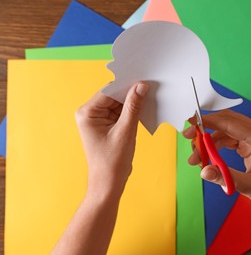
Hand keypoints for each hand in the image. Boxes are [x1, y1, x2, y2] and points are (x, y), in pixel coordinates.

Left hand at [75, 82, 148, 198]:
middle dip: (131, 94)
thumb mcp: (125, 131)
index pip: (109, 91)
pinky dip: (132, 112)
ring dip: (133, 103)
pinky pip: (121, 113)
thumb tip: (140, 87)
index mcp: (87, 113)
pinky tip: (144, 110)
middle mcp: (90, 114)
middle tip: (150, 88)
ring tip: (150, 99)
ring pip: (119, 104)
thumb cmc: (112, 161)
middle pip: (114, 96)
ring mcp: (99, 120)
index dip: (126, 86)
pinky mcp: (107, 126)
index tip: (144, 81)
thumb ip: (133, 107)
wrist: (109, 183)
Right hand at [183, 109, 250, 213]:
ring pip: (224, 130)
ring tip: (195, 157)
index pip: (230, 122)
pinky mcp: (248, 144)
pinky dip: (215, 146)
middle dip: (205, 128)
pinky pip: (227, 139)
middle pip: (226, 121)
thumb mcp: (248, 186)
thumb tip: (204, 171)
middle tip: (187, 136)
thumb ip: (225, 177)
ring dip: (208, 141)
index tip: (192, 122)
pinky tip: (206, 157)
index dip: (209, 120)